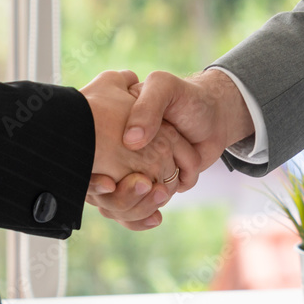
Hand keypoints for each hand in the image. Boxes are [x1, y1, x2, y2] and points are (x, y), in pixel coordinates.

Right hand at [88, 69, 255, 229]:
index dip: (93, 178)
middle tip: (143, 185)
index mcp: (110, 130)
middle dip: (121, 197)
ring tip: (160, 193)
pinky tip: (156, 215)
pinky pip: (138, 212)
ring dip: (139, 206)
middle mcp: (117, 155)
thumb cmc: (185, 99)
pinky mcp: (149, 188)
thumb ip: (148, 106)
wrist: (213, 117)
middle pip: (104, 191)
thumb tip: (131, 141)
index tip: (107, 183)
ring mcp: (132, 173)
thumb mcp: (164, 88)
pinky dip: (146, 215)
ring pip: (121, 205)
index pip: (90, 161)